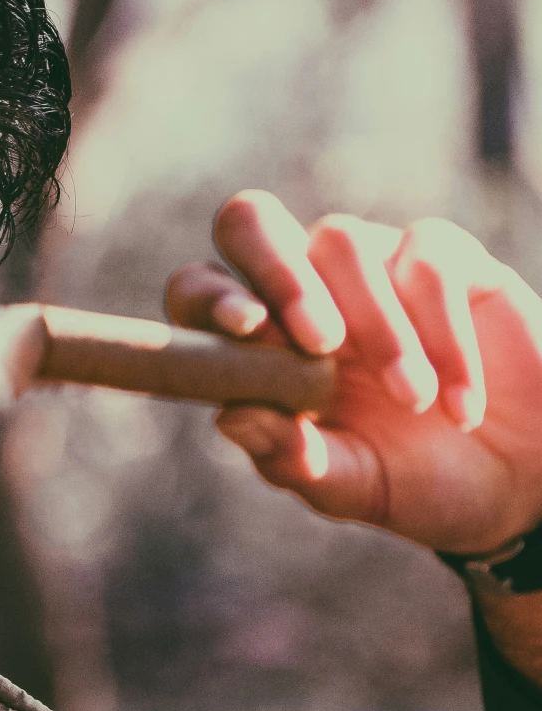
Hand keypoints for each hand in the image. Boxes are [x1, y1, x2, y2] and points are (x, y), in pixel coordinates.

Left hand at [166, 190, 541, 554]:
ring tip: (415, 401)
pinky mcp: (445, 256)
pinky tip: (460, 403)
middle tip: (323, 342)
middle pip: (250, 223)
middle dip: (278, 273)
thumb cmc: (419, 483)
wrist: (521, 486)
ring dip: (380, 329)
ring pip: (343, 242)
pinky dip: (445, 335)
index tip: (244, 329)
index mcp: (259, 342)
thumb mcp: (353, 487)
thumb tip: (228, 417)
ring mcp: (373, 263)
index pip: (200, 291)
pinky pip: (427, 259)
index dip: (208, 298)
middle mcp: (304, 288)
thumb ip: (294, 459)